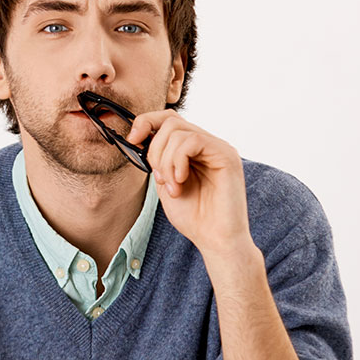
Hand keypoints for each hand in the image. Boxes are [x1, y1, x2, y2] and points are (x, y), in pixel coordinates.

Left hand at [125, 110, 257, 262]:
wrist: (216, 240)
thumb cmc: (195, 217)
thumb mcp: (165, 183)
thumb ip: (158, 160)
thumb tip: (140, 137)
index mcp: (194, 150)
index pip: (169, 119)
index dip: (146, 123)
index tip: (133, 140)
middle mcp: (208, 144)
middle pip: (170, 121)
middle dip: (154, 150)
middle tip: (160, 179)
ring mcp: (218, 147)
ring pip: (178, 130)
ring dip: (166, 161)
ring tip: (173, 187)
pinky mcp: (226, 154)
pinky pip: (192, 141)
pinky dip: (178, 162)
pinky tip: (181, 182)